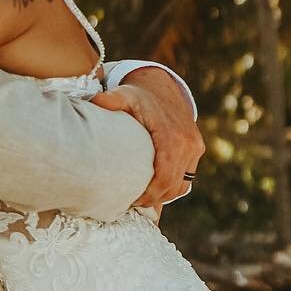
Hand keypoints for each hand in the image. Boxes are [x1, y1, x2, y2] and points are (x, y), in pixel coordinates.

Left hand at [92, 71, 203, 206]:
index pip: (165, 177)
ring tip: (143, 200)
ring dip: (165, 196)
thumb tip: (94, 102)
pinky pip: (188, 177)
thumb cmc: (139, 96)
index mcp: (171, 136)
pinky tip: (156, 191)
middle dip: (155, 200)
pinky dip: (174, 186)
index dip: (151, 195)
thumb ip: (110, 101)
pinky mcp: (197, 148)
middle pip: (173, 186)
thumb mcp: (124, 96)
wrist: (162, 86)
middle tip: (133, 204)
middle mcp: (188, 144)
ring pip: (182, 185)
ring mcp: (195, 147)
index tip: (133, 201)